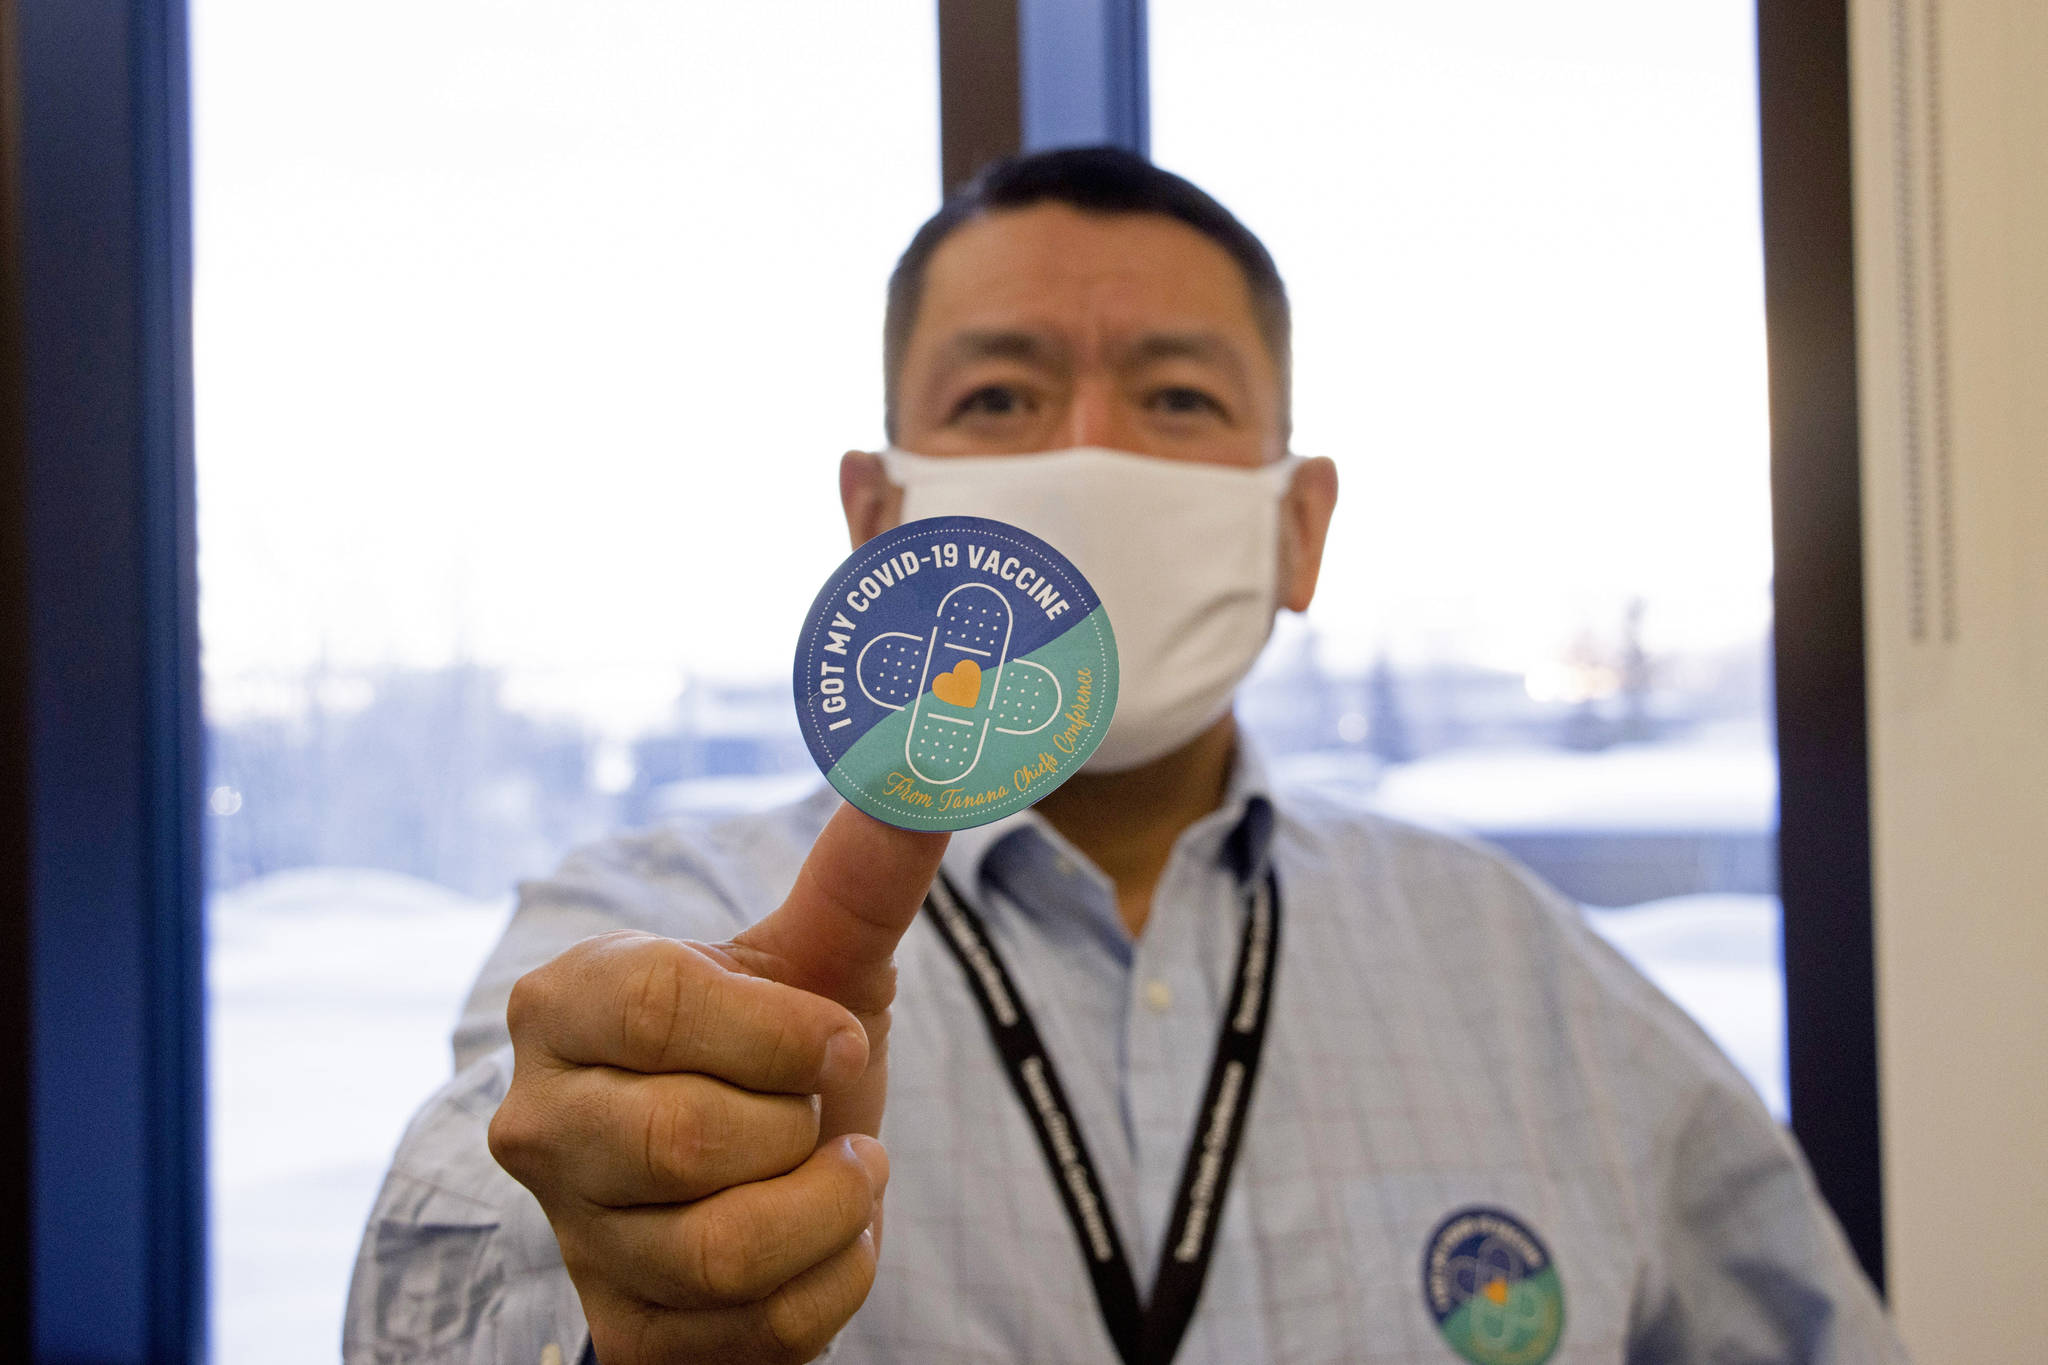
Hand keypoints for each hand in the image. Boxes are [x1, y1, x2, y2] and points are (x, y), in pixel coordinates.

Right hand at [489, 804, 947, 1362]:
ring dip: (828, 1209)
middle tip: (824, 1111)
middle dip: (798, 1128)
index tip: (838, 1040)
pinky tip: (828, 1240)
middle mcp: (539, 1122)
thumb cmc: (783, 1044)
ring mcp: (575, 1237)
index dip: (779, 1031)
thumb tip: (926, 748)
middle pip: (682, 1140)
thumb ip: (867, 862)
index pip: (656, 1008)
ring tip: (844, 1170)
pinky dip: (833, 1282)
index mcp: (567, 1003)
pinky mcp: (625, 1332)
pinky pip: (751, 1333)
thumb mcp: (824, 951)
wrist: (772, 1172)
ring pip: (717, 1252)